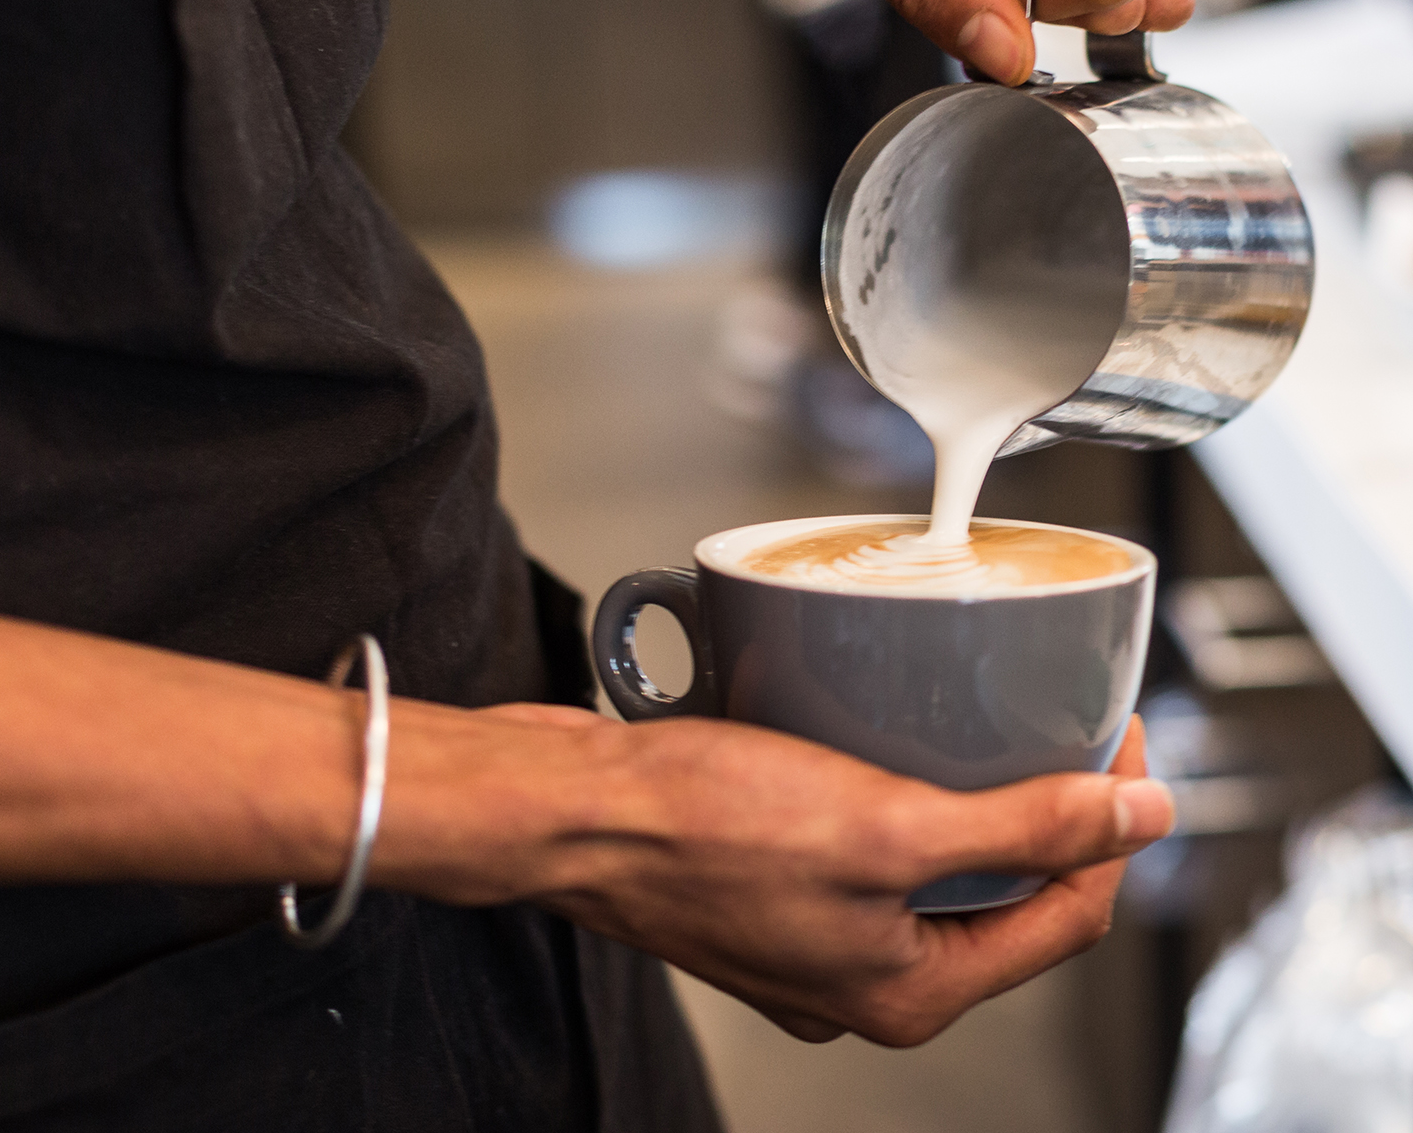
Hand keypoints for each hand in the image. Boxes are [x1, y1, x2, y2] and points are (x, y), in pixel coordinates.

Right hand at [512, 712, 1169, 1044]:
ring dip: (961, 796)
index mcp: (909, 990)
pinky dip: (884, 794)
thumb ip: (1022, 829)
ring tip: (974, 719)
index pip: (1064, 912)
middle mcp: (863, 980)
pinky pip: (860, 848)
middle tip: (1056, 718)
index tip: (1116, 734)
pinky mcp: (765, 890)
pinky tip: (870, 738)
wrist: (563, 815)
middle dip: (1041, 808)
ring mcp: (811, 939)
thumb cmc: (696, 828)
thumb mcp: (883, 827)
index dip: (1109, 822)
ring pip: (927, 867)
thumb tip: (1145, 819)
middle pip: (1000, 892)